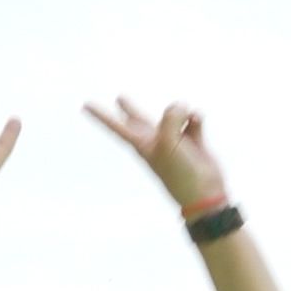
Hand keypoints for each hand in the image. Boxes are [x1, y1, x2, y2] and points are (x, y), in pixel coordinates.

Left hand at [82, 97, 227, 215]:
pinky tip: (197, 123)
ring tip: (188, 119)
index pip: (117, 127)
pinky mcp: (192, 139)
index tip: (85, 106)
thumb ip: (170, 118)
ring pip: (173, 115)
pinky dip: (196, 119)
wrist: (205, 192)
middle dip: (130, 109)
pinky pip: (193, 119)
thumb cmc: (181, 173)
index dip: (101, 116)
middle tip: (119, 98)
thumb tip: (181, 106)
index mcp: (142, 145)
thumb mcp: (168, 142)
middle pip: (139, 120)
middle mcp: (156, 140)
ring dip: (181, 112)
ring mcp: (174, 140)